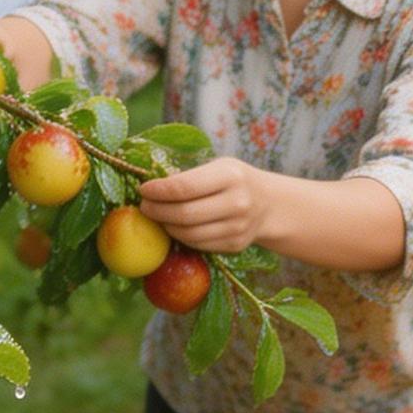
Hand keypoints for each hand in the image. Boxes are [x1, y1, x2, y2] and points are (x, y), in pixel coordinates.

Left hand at [139, 157, 271, 253]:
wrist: (269, 204)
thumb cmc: (234, 180)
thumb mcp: (219, 167)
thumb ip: (190, 176)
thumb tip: (152, 188)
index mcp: (230, 175)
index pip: (185, 187)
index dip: (159, 191)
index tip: (143, 190)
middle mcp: (237, 202)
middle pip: (184, 213)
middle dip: (157, 211)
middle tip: (144, 206)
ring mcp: (238, 227)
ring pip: (189, 234)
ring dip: (166, 226)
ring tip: (157, 217)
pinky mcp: (235, 245)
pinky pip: (198, 244)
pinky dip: (181, 237)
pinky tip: (175, 227)